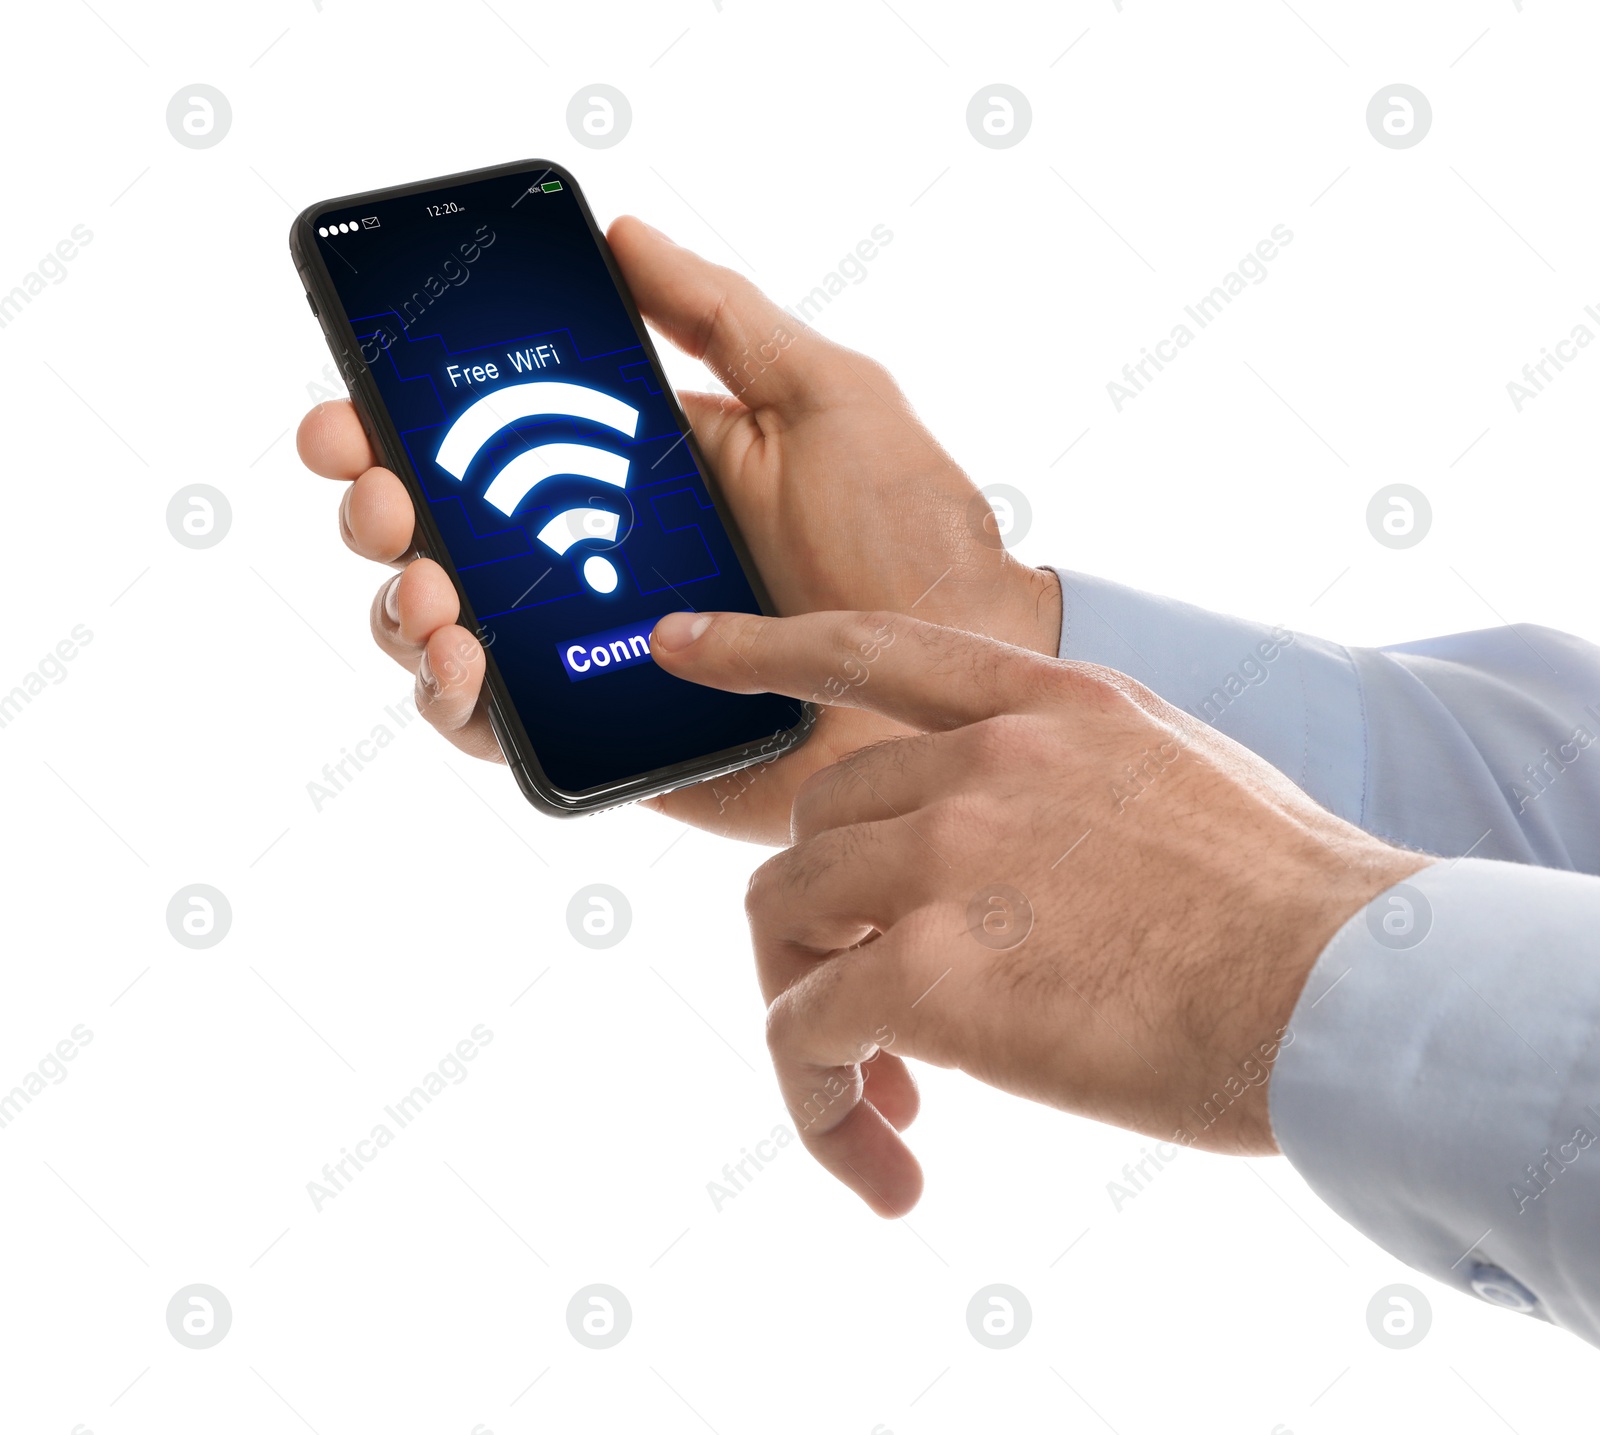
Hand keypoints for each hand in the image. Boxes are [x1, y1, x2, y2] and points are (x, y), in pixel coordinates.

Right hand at [295, 217, 1059, 843]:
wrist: (954, 681)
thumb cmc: (910, 537)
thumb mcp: (824, 396)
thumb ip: (721, 318)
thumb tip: (623, 233)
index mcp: (633, 474)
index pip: (488, 440)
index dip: (404, 417)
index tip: (358, 397)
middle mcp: (593, 560)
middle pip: (438, 531)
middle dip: (378, 503)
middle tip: (381, 493)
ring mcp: (588, 654)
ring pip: (441, 629)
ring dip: (400, 603)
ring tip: (429, 587)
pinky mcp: (600, 740)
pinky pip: (492, 729)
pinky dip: (450, 701)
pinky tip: (463, 665)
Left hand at [648, 606, 1429, 1215]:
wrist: (1354, 993)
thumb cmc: (1292, 911)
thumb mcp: (1178, 779)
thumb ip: (1070, 785)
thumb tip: (999, 856)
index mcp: (1047, 706)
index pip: (869, 646)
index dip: (760, 644)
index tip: (677, 644)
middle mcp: (982, 761)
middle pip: (813, 834)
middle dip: (820, 932)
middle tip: (870, 1030)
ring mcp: (946, 855)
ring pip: (788, 926)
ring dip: (808, 1017)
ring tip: (882, 1104)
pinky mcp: (927, 968)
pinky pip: (807, 1028)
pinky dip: (818, 1100)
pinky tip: (883, 1155)